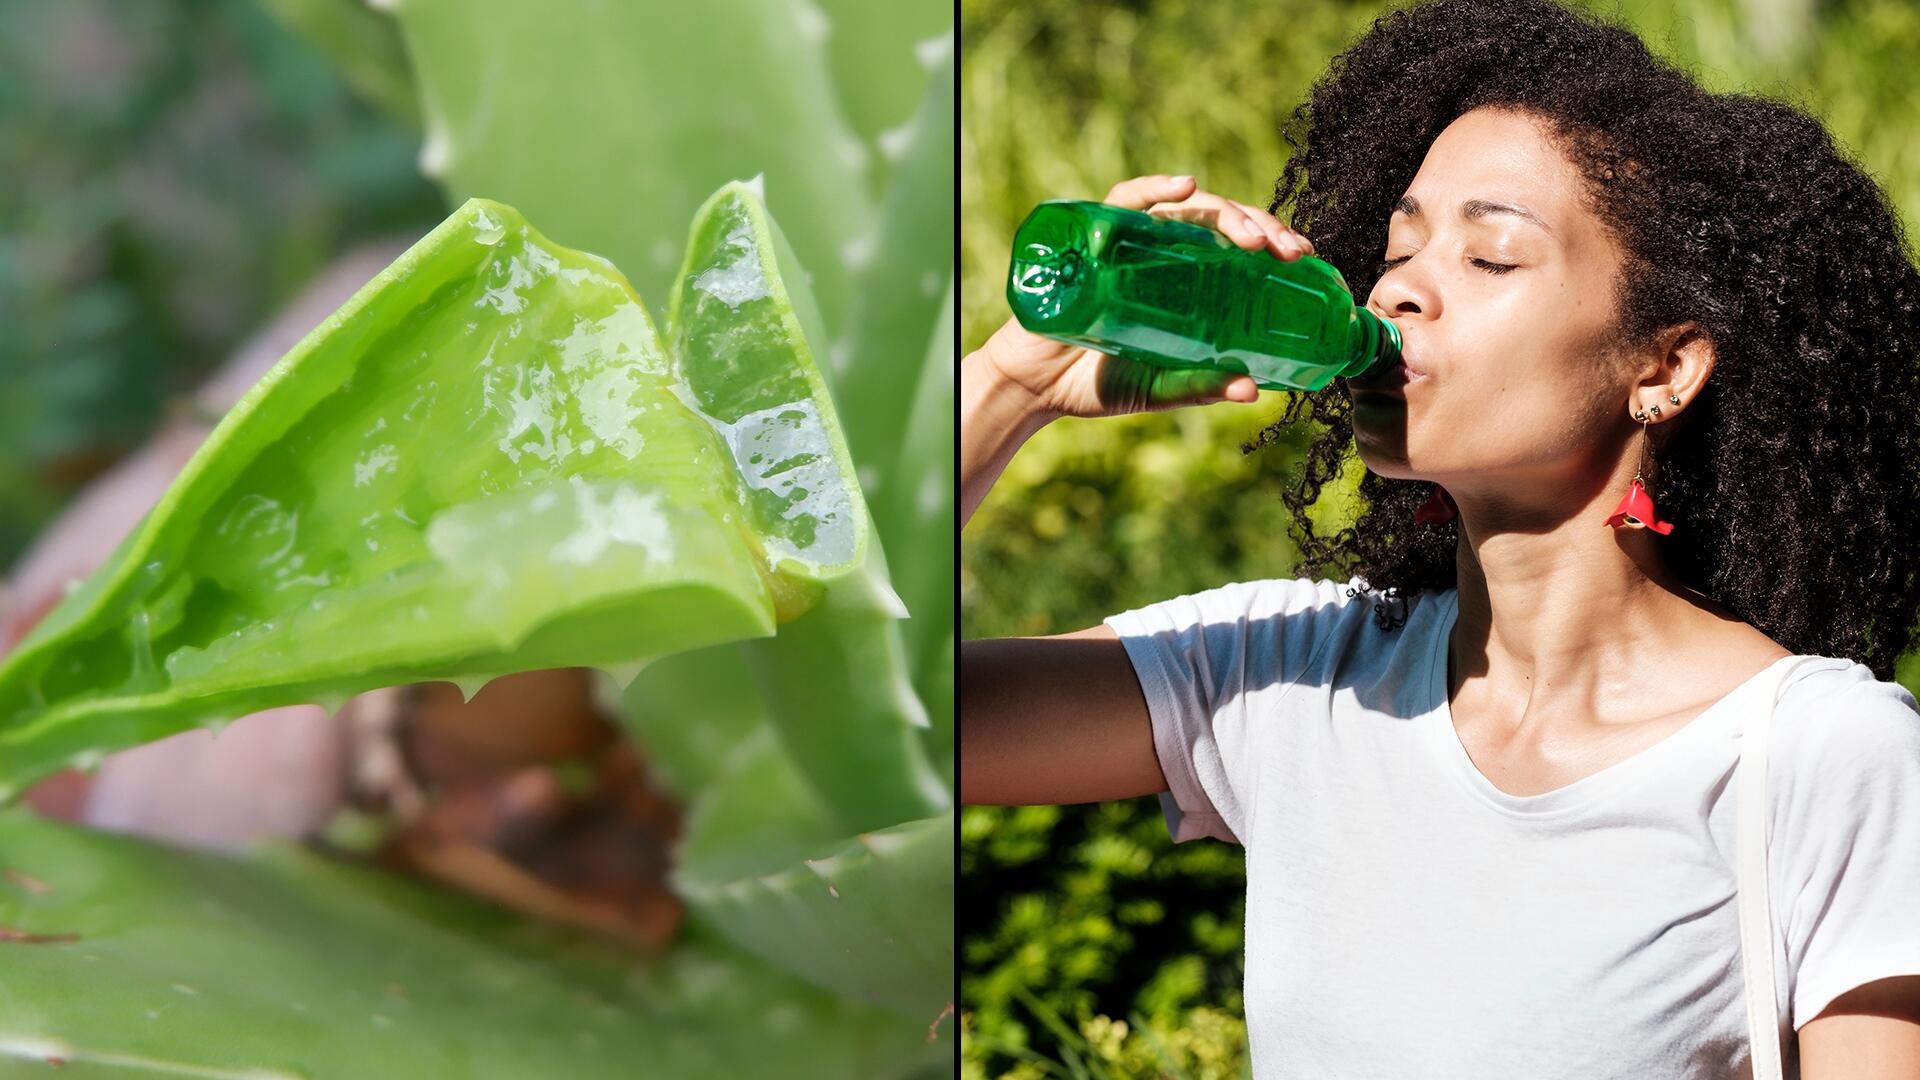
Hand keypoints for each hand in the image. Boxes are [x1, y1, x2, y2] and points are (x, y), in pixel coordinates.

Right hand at [982, 173, 1316, 420]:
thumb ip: (1201, 387)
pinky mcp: (1095, 234)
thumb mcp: (1160, 389)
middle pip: (1224, 223)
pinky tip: (1185, 187)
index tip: (1306, 261)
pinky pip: (1128, 200)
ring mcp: (1132, 241)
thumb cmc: (1098, 383)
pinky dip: (1157, 187)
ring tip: (1251, 239)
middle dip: (1263, 230)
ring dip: (1225, 214)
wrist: (1037, 386)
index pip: (1241, 251)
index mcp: (1189, 284)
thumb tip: (1253, 389)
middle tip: (1288, 253)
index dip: (1277, 247)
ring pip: (1188, 207)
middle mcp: (1166, 254)